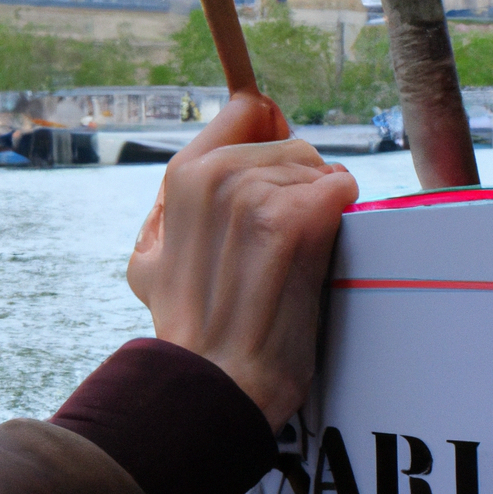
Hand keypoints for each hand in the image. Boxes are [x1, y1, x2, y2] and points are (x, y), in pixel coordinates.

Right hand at [127, 91, 357, 431]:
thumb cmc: (190, 330)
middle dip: (301, 186)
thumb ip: (175, 205)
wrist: (216, 383)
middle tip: (286, 245)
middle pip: (293, 145)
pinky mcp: (295, 220)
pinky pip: (340, 190)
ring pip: (319, 170)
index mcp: (182, 175)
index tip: (282, 179)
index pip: (249, 110)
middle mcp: (216, 173)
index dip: (272, 141)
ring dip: (322, 209)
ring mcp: (255, 195)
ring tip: (297, 259)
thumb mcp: (151, 261)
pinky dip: (342, 217)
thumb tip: (214, 162)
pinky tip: (321, 252)